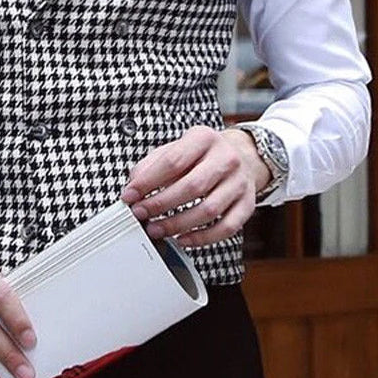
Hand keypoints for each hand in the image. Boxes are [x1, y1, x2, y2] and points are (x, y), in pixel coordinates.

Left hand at [119, 125, 271, 246]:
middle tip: (141, 214)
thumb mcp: (175, 149)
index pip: (173, 161)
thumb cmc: (202, 156)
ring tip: (156, 229)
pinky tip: (183, 239)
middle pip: (192, 187)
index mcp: (204, 138)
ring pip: (209, 210)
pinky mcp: (247, 204)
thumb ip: (151, 165)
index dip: (148, 182)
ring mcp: (239, 182)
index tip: (130, 195)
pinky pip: (226, 227)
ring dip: (177, 224)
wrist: (241, 156)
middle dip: (160, 204)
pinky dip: (202, 238)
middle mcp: (226, 158)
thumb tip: (133, 186)